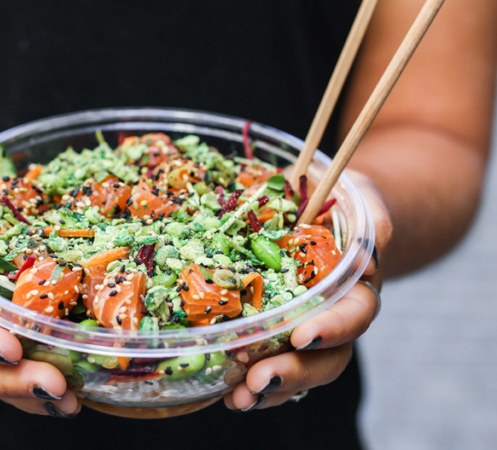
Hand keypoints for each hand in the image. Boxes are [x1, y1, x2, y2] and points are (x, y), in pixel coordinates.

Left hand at [224, 169, 391, 410]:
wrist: (321, 207)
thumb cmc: (339, 199)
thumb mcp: (358, 196)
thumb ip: (368, 218)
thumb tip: (367, 251)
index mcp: (356, 286)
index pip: (354, 313)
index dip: (332, 327)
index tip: (304, 335)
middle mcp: (333, 316)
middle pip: (326, 357)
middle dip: (295, 371)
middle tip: (260, 378)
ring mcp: (303, 328)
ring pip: (296, 369)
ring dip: (268, 386)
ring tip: (238, 397)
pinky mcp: (273, 331)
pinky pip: (267, 364)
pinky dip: (249, 382)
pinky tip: (226, 392)